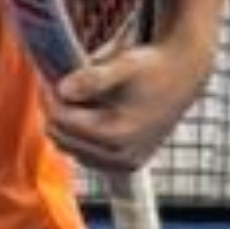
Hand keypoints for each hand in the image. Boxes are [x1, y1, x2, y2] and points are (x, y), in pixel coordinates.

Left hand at [42, 35, 215, 171]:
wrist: (183, 76)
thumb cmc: (152, 66)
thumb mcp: (123, 64)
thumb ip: (93, 78)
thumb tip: (62, 90)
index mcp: (118, 133)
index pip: (61, 121)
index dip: (48, 97)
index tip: (46, 78)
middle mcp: (121, 156)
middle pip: (62, 138)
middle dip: (55, 111)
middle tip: (54, 86)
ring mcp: (124, 164)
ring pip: (71, 149)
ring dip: (65, 125)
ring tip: (72, 98)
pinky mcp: (127, 164)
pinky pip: (87, 156)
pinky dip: (79, 137)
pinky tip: (85, 114)